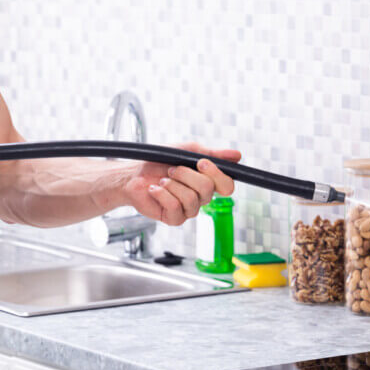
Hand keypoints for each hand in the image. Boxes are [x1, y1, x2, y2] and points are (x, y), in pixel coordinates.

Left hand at [122, 143, 241, 226]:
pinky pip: (175, 207)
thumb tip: (237, 155)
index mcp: (208, 181)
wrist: (133, 174)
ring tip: (162, 180)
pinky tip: (155, 190)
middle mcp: (201, 197)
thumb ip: (213, 154)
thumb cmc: (159, 161)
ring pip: (191, 199)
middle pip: (208, 189)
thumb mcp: (187, 151)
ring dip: (173, 184)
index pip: (227, 186)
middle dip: (186, 175)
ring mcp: (188, 209)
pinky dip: (162, 194)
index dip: (217, 175)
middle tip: (172, 169)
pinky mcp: (174, 218)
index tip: (201, 162)